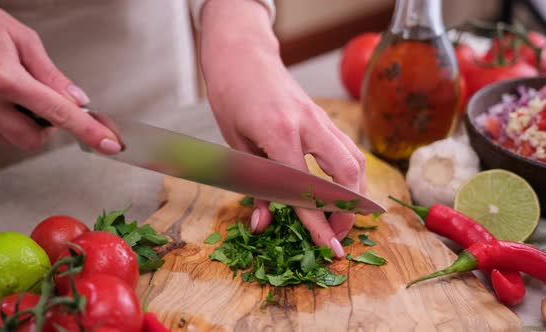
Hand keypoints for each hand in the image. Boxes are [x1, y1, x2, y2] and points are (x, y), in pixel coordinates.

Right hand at [0, 0, 120, 152]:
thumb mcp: (21, 39)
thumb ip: (51, 74)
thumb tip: (77, 100)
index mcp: (4, 78)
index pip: (58, 114)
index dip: (87, 131)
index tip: (108, 144)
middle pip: (33, 140)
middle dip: (48, 128)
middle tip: (46, 101)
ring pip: (13, 138)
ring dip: (26, 123)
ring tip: (16, 91)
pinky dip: (6, 119)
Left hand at [199, 0, 366, 257]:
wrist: (242, 54)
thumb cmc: (231, 95)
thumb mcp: (235, 144)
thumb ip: (255, 186)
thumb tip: (262, 224)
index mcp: (280, 133)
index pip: (307, 188)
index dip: (319, 222)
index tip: (330, 248)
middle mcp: (309, 125)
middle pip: (347, 174)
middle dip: (348, 210)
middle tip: (335, 233)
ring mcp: (320, 119)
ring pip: (355, 160)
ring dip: (354, 193)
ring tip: (340, 216)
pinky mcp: (323, 117)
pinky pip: (347, 148)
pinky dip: (349, 174)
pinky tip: (338, 188)